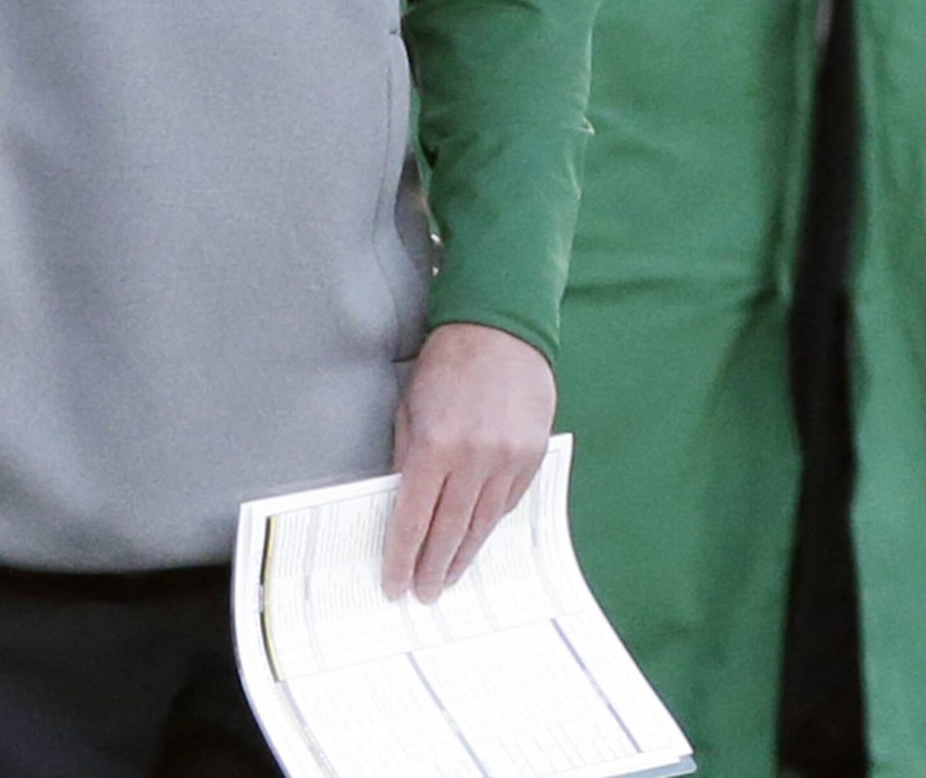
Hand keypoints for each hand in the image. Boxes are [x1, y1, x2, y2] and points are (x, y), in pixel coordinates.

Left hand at [384, 322, 556, 602]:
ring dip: (463, 556)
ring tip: (448, 578)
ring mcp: (507, 459)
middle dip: (432, 567)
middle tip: (423, 593)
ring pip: (482, 524)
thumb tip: (403, 505)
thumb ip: (407, 457)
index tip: (394, 583)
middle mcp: (473, 457)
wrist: (500, 331)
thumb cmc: (446, 365)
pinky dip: (489, 525)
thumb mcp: (410, 407)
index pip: (412, 516)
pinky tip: (476, 541)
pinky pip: (508, 504)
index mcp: (434, 444)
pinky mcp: (531, 457)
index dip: (401, 555)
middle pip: (449, 530)